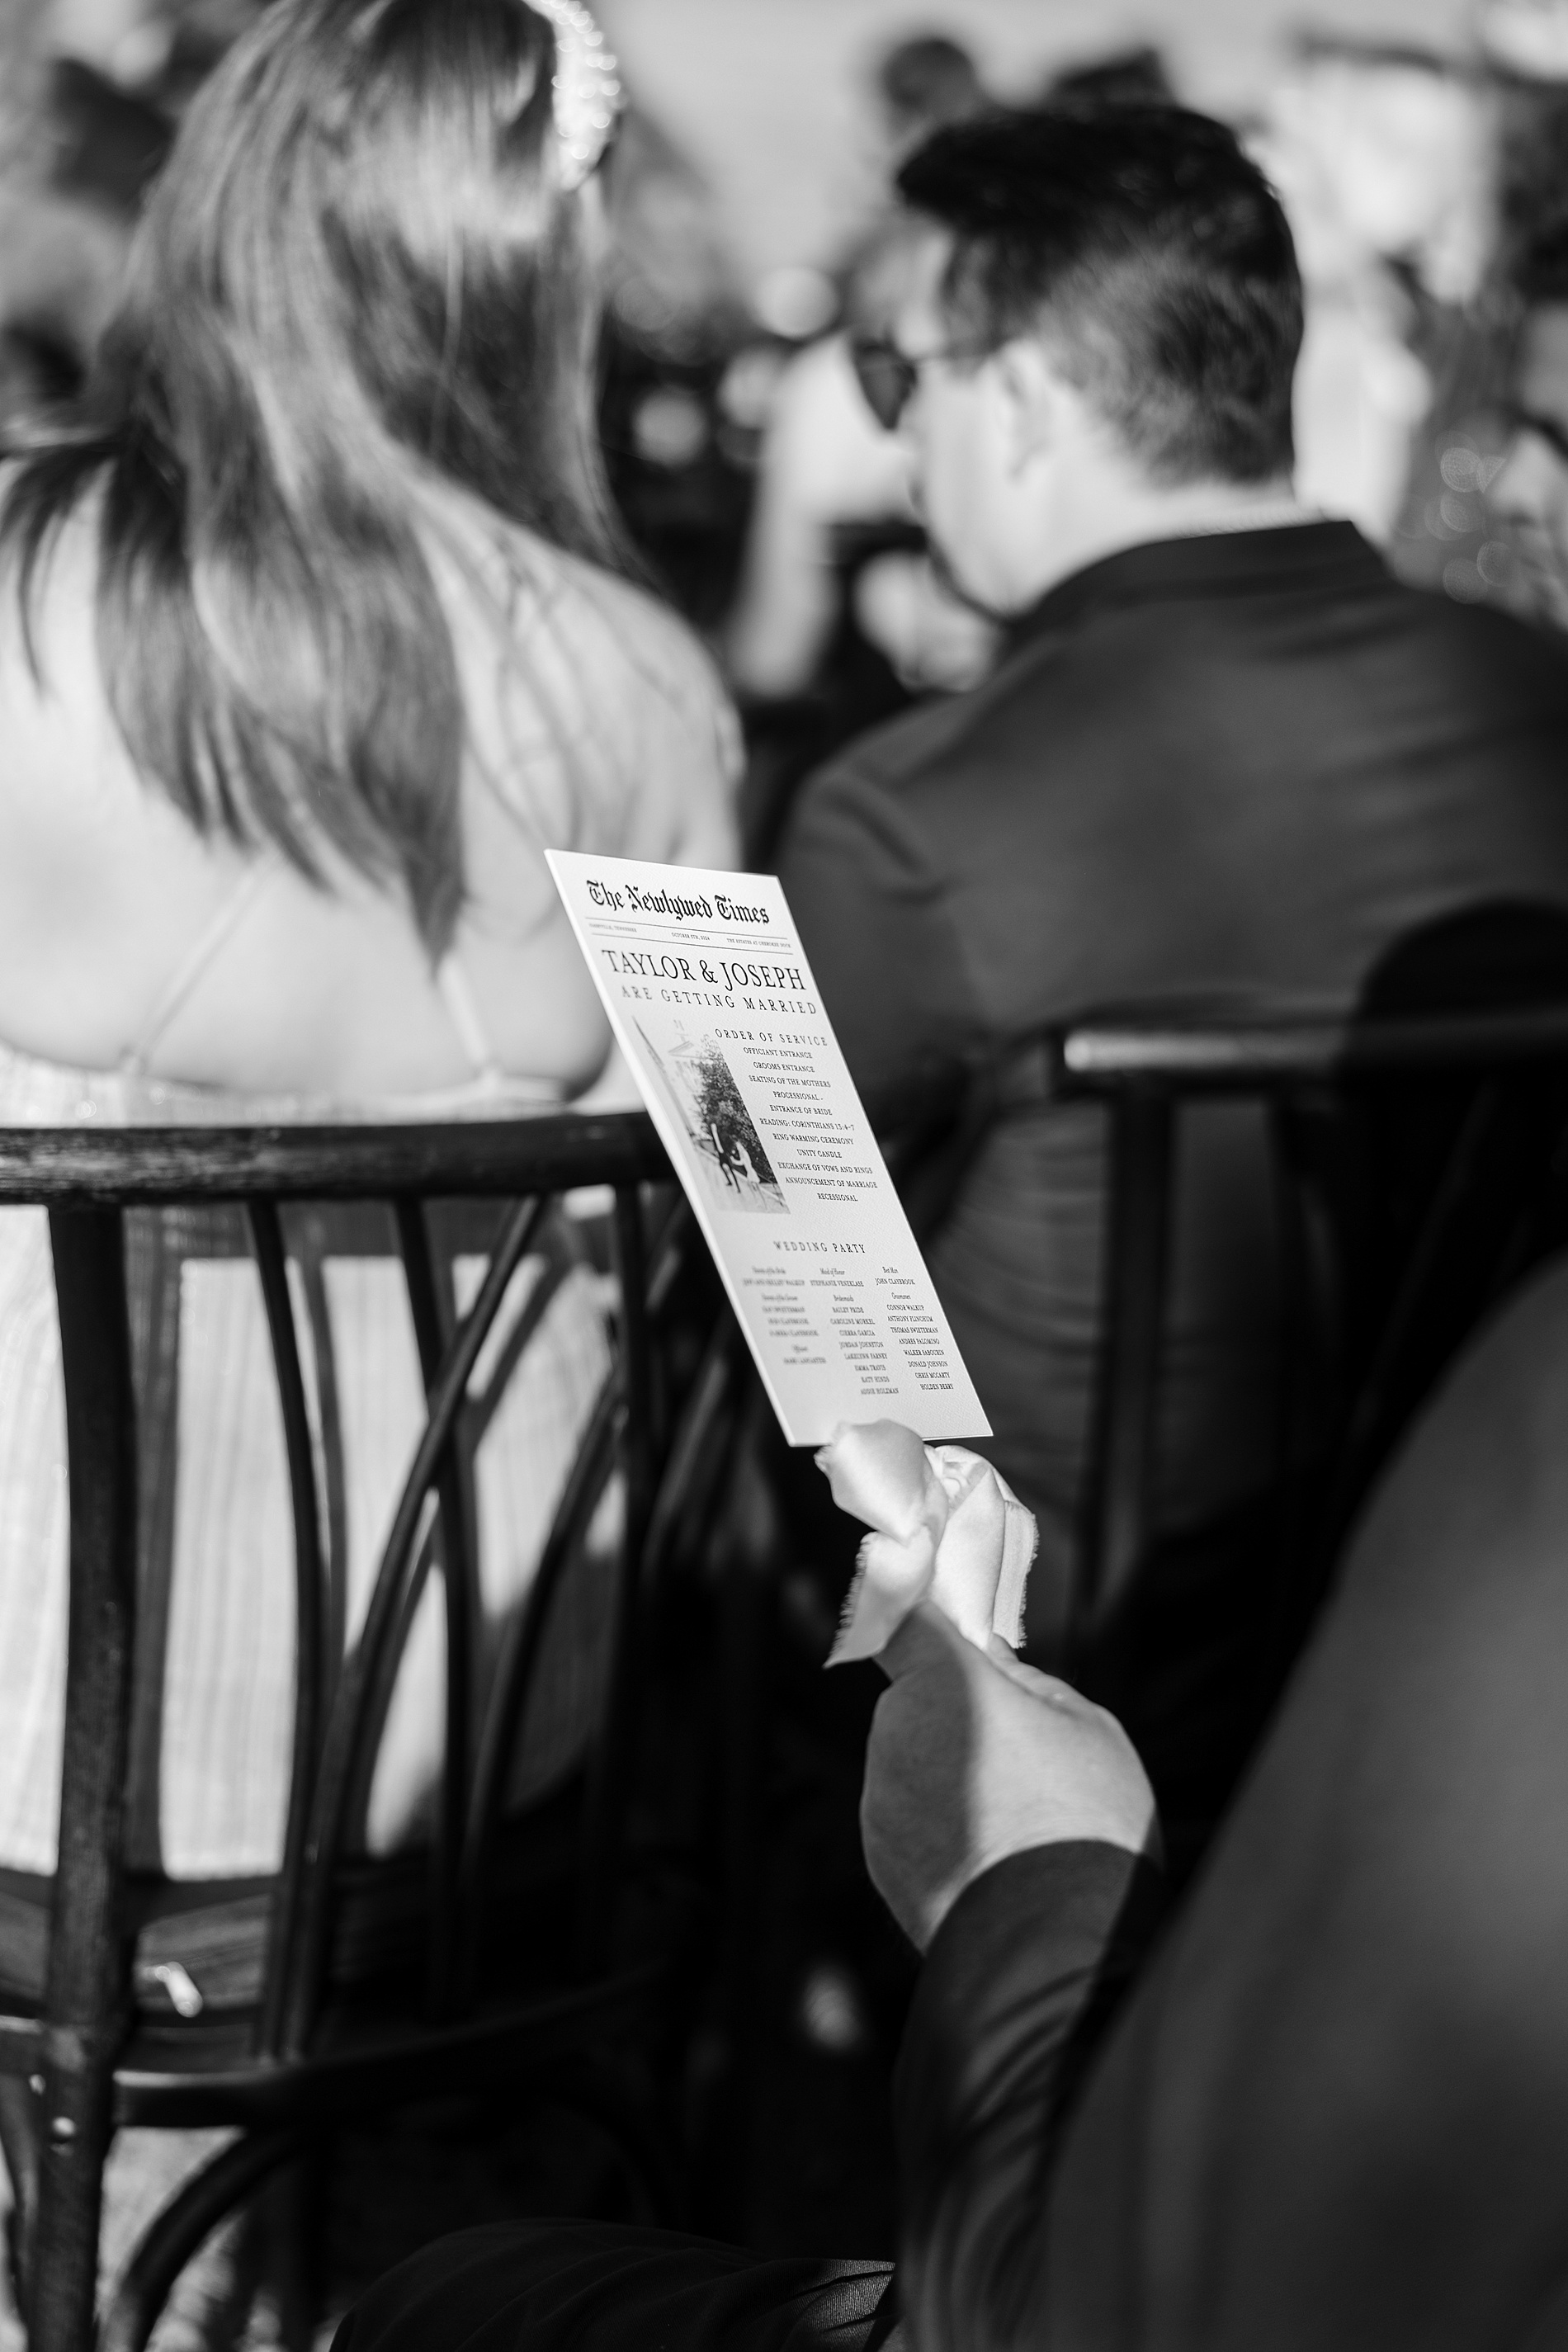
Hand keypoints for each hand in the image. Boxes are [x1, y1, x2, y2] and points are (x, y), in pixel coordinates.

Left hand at [861, 1604, 1157, 1950]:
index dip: (904, 1593)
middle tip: (1026, 1751)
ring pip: (916, 1764)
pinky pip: (912, 1820)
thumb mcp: (1084, 1725)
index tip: (911, 1573)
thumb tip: (992, 1660)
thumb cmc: (1083, 1818)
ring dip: (952, 1775)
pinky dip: (945, 1827)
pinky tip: (998, 1857)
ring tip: (1020, 1820)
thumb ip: (1027, 1682)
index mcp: (942, 1684)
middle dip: (958, 1711)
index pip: (899, 1614)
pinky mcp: (882, 1861)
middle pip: (920, 1700)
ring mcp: (881, 1804)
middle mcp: (895, 1736)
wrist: (1054, 1945)